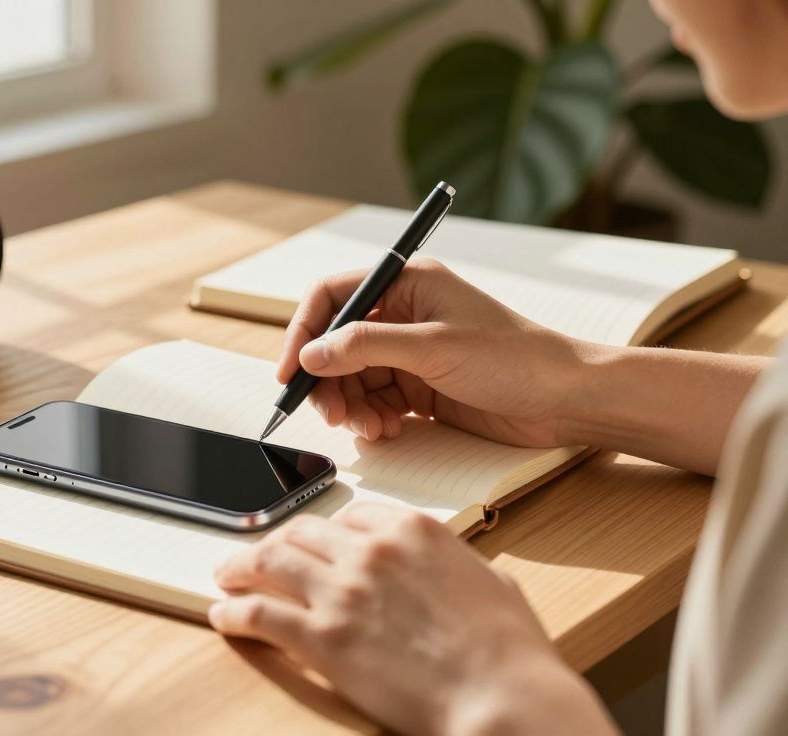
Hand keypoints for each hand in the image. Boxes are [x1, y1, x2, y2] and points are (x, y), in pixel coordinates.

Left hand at [210, 503, 615, 734]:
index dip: (323, 531)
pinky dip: (233, 612)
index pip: (349, 515)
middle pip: (301, 531)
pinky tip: (223, 616)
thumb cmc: (509, 653)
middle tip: (257, 558)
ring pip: (269, 560)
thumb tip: (457, 572)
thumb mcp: (493, 583)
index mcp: (413, 530)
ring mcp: (342, 590)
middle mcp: (371, 550)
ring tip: (226, 578)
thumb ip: (460, 567)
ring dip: (240, 567)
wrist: (503, 697)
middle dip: (274, 542)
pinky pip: (259, 614)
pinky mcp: (321, 636)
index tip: (311, 543)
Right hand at [279, 258, 588, 446]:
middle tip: (331, 414)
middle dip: (328, 380)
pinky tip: (389, 429)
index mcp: (407, 284)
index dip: (304, 332)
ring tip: (370, 427)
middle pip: (337, 344)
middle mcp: (404, 313)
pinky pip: (376, 399)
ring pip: (354, 377)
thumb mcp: (433, 348)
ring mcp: (412, 351)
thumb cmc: (515, 359)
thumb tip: (311, 355)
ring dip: (352, 404)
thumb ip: (366, 347)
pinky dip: (373, 417)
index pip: (333, 297)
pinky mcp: (422, 385)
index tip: (291, 371)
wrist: (566, 400)